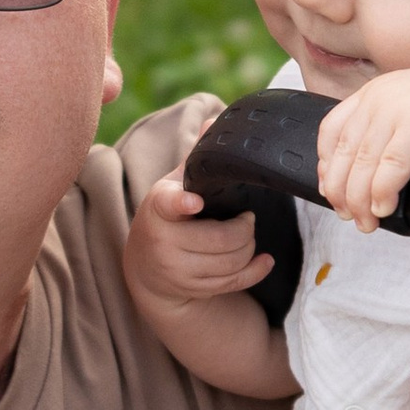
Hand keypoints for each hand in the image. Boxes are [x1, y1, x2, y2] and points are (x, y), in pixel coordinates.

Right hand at [124, 167, 275, 310]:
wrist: (144, 266)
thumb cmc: (167, 216)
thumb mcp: (172, 185)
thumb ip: (194, 158)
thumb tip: (214, 120)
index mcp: (159, 207)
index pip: (169, 203)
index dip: (182, 203)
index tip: (194, 202)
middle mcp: (164, 241)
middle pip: (222, 239)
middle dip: (245, 227)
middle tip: (247, 217)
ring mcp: (177, 270)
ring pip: (231, 261)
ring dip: (249, 246)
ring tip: (247, 232)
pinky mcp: (192, 289)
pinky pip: (233, 282)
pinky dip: (255, 270)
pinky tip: (265, 260)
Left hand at [314, 65, 409, 230]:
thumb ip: (385, 134)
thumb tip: (358, 179)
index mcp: (374, 93)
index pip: (331, 131)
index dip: (327, 167)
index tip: (332, 193)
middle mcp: (380, 96)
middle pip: (343, 154)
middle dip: (341, 193)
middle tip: (350, 217)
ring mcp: (399, 107)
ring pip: (363, 165)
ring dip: (360, 201)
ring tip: (368, 222)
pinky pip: (390, 167)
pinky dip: (383, 193)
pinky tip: (386, 208)